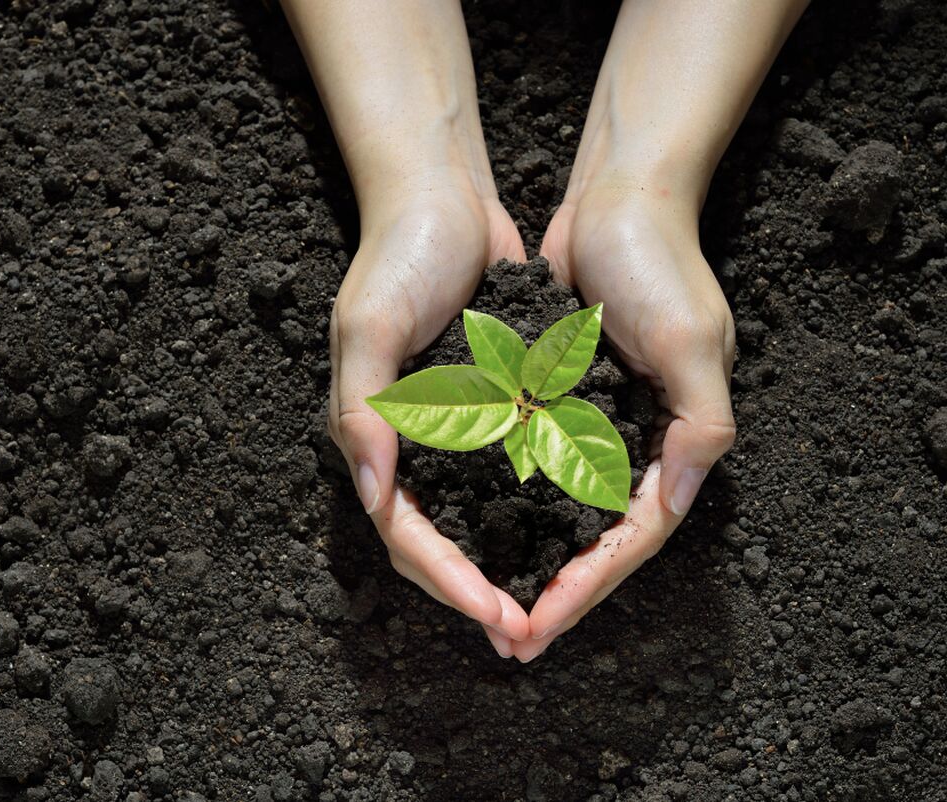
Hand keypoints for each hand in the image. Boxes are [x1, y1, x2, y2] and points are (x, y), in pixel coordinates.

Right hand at [329, 171, 533, 654]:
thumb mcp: (368, 329)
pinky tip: (572, 537)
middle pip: (441, 543)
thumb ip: (364, 412)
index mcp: (373, 437)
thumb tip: (376, 498)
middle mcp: (410, 444)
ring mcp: (453, 428)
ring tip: (549, 609)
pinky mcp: (491, 406)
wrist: (440, 197)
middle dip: (479, 594)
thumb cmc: (397, 258)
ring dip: (507, 566)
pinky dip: (534, 511)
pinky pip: (509, 474)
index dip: (449, 581)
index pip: (406, 532)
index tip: (498, 615)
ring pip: (477, 519)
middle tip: (527, 636)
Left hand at [509, 183, 736, 661]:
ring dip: (523, 559)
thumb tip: (668, 508)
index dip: (584, 589)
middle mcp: (632, 443)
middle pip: (589, 541)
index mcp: (672, 443)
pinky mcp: (553, 398)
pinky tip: (468, 530)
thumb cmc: (659, 262)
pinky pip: (527, 465)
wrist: (619, 196)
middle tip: (506, 641)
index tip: (535, 627)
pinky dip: (504, 502)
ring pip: (554, 513)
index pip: (628, 539)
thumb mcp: (692, 341)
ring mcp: (589, 423)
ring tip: (482, 604)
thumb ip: (698, 427)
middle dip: (550, 592)